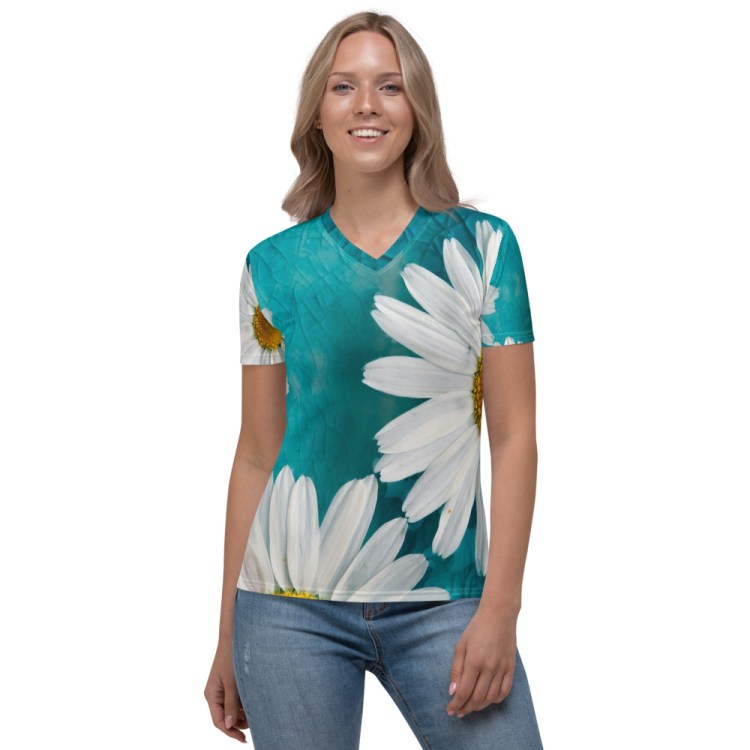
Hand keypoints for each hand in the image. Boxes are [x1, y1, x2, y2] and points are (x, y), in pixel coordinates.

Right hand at [205, 642, 247, 742]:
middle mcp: (216, 695)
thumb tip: (229, 726)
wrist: (235, 636)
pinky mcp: (232, 684)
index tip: (244, 739)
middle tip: (255, 719)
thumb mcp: (232, 682)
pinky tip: (255, 699)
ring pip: (233, 710)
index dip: (230, 732)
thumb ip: (231, 704)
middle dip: (239, 722)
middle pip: (227, 718)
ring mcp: (224, 690)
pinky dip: (246, 703)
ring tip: (257, 708)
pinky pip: (238, 700)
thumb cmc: (231, 657)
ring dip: (244, 713)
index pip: (219, 722)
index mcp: (211, 696)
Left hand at [446, 603, 517, 718]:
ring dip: (479, 707)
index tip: (450, 710)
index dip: (456, 704)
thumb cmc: (476, 629)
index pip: (464, 692)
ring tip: (470, 708)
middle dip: (466, 708)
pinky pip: (504, 692)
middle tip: (458, 712)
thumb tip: (452, 691)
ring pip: (490, 698)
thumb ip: (456, 670)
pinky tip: (487, 700)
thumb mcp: (460, 645)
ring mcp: (502, 669)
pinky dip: (495, 700)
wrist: (499, 616)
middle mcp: (489, 668)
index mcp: (474, 661)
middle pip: (477, 698)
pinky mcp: (511, 668)